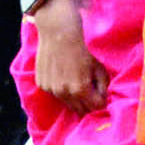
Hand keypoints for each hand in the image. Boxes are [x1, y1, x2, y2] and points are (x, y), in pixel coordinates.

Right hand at [32, 0, 108, 114]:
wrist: (58, 35)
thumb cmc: (81, 50)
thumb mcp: (98, 67)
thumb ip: (103, 86)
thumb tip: (102, 98)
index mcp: (80, 90)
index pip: (96, 107)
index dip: (101, 100)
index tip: (100, 92)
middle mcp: (64, 93)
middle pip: (81, 109)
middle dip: (88, 102)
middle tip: (89, 89)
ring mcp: (51, 90)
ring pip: (67, 103)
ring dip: (73, 97)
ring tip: (75, 80)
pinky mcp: (42, 85)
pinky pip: (55, 94)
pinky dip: (61, 89)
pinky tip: (62, 75)